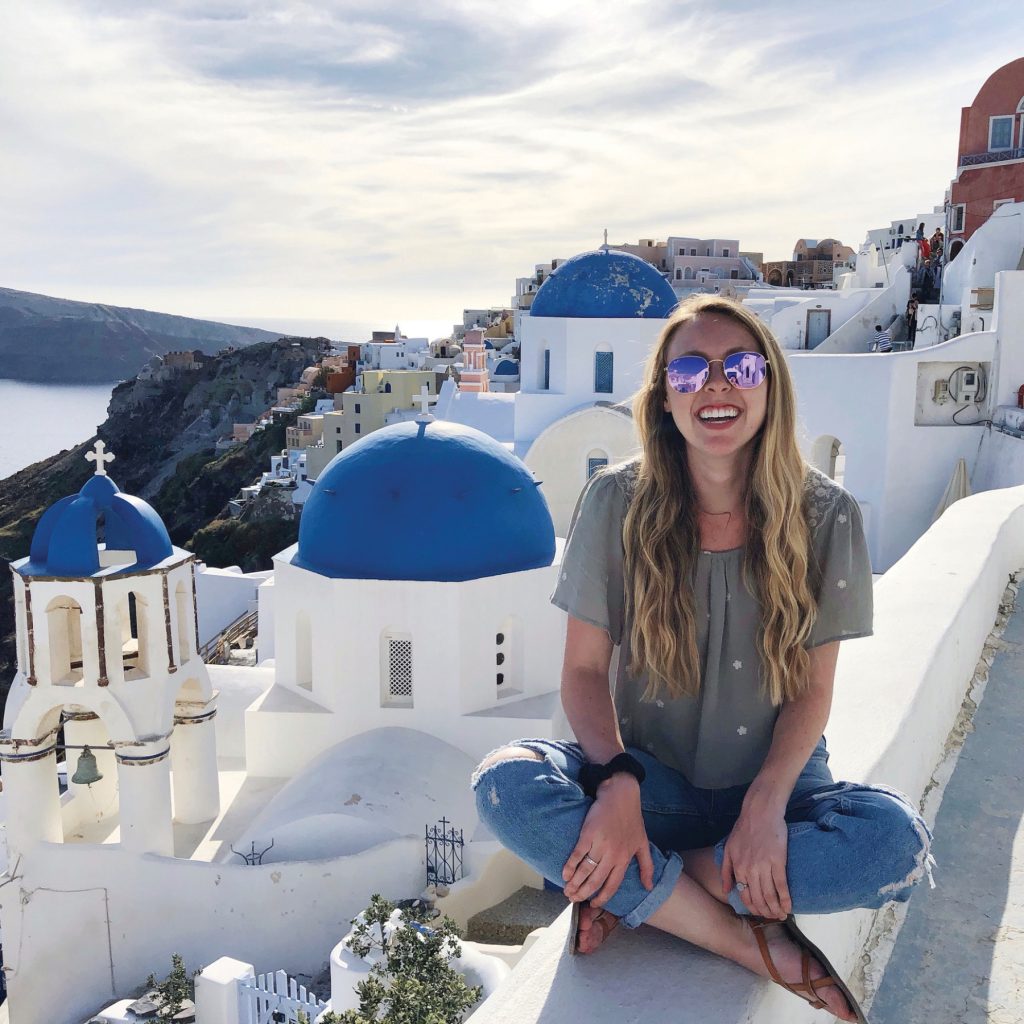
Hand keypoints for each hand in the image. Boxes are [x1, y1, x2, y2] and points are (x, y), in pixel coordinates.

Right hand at [562, 775, 654, 908]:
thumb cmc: (632, 818)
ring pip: (585, 871)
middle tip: (573, 899)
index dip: (602, 897)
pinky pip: (577, 855)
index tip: (593, 904)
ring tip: (567, 891)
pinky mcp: (588, 834)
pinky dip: (569, 866)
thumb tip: (649, 887)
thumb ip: (647, 866)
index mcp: (624, 859)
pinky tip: (565, 874)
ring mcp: (600, 845)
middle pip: (595, 881)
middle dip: (583, 893)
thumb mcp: (642, 843)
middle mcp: (612, 855)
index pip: (612, 885)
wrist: (620, 795)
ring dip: (574, 883)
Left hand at [721, 801, 791, 919]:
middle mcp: (750, 870)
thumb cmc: (744, 829)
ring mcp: (764, 866)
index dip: (753, 908)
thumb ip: (726, 870)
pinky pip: (781, 885)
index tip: (760, 913)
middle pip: (758, 899)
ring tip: (781, 915)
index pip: (745, 896)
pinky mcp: (778, 861)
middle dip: (766, 912)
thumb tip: (726, 890)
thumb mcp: (728, 849)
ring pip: (770, 895)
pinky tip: (788, 907)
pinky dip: (785, 899)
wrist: (760, 812)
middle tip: (773, 918)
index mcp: (738, 868)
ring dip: (776, 909)